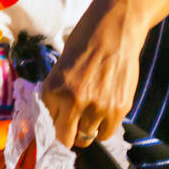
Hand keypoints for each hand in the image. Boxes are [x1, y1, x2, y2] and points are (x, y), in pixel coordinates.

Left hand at [42, 0, 146, 149]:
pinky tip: (104, 113)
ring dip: (87, 130)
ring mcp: (99, 107)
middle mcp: (75, 102)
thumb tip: (53, 120)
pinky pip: (107, 132)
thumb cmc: (85, 43)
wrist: (115, 28)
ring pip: (88, 138)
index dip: (52, 131)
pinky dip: (104, 127)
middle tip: (72, 128)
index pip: (48, 128)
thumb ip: (56, 95)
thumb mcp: (60, 68)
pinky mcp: (120, 107)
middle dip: (68, 136)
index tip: (56, 131)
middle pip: (67, 140)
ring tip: (90, 114)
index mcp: (54, 90)